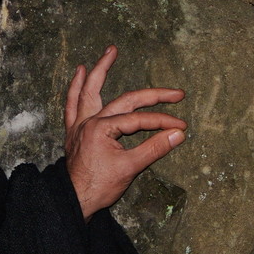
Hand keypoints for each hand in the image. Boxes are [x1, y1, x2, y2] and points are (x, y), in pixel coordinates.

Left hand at [63, 45, 186, 219]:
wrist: (74, 201)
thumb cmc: (99, 186)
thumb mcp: (131, 167)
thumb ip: (154, 148)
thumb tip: (178, 134)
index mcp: (102, 128)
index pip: (140, 120)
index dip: (163, 122)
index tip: (181, 127)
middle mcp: (89, 121)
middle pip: (126, 101)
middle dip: (153, 96)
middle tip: (176, 92)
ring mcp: (80, 124)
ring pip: (90, 91)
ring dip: (100, 70)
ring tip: (110, 52)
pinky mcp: (74, 131)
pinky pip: (72, 104)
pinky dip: (75, 88)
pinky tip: (79, 72)